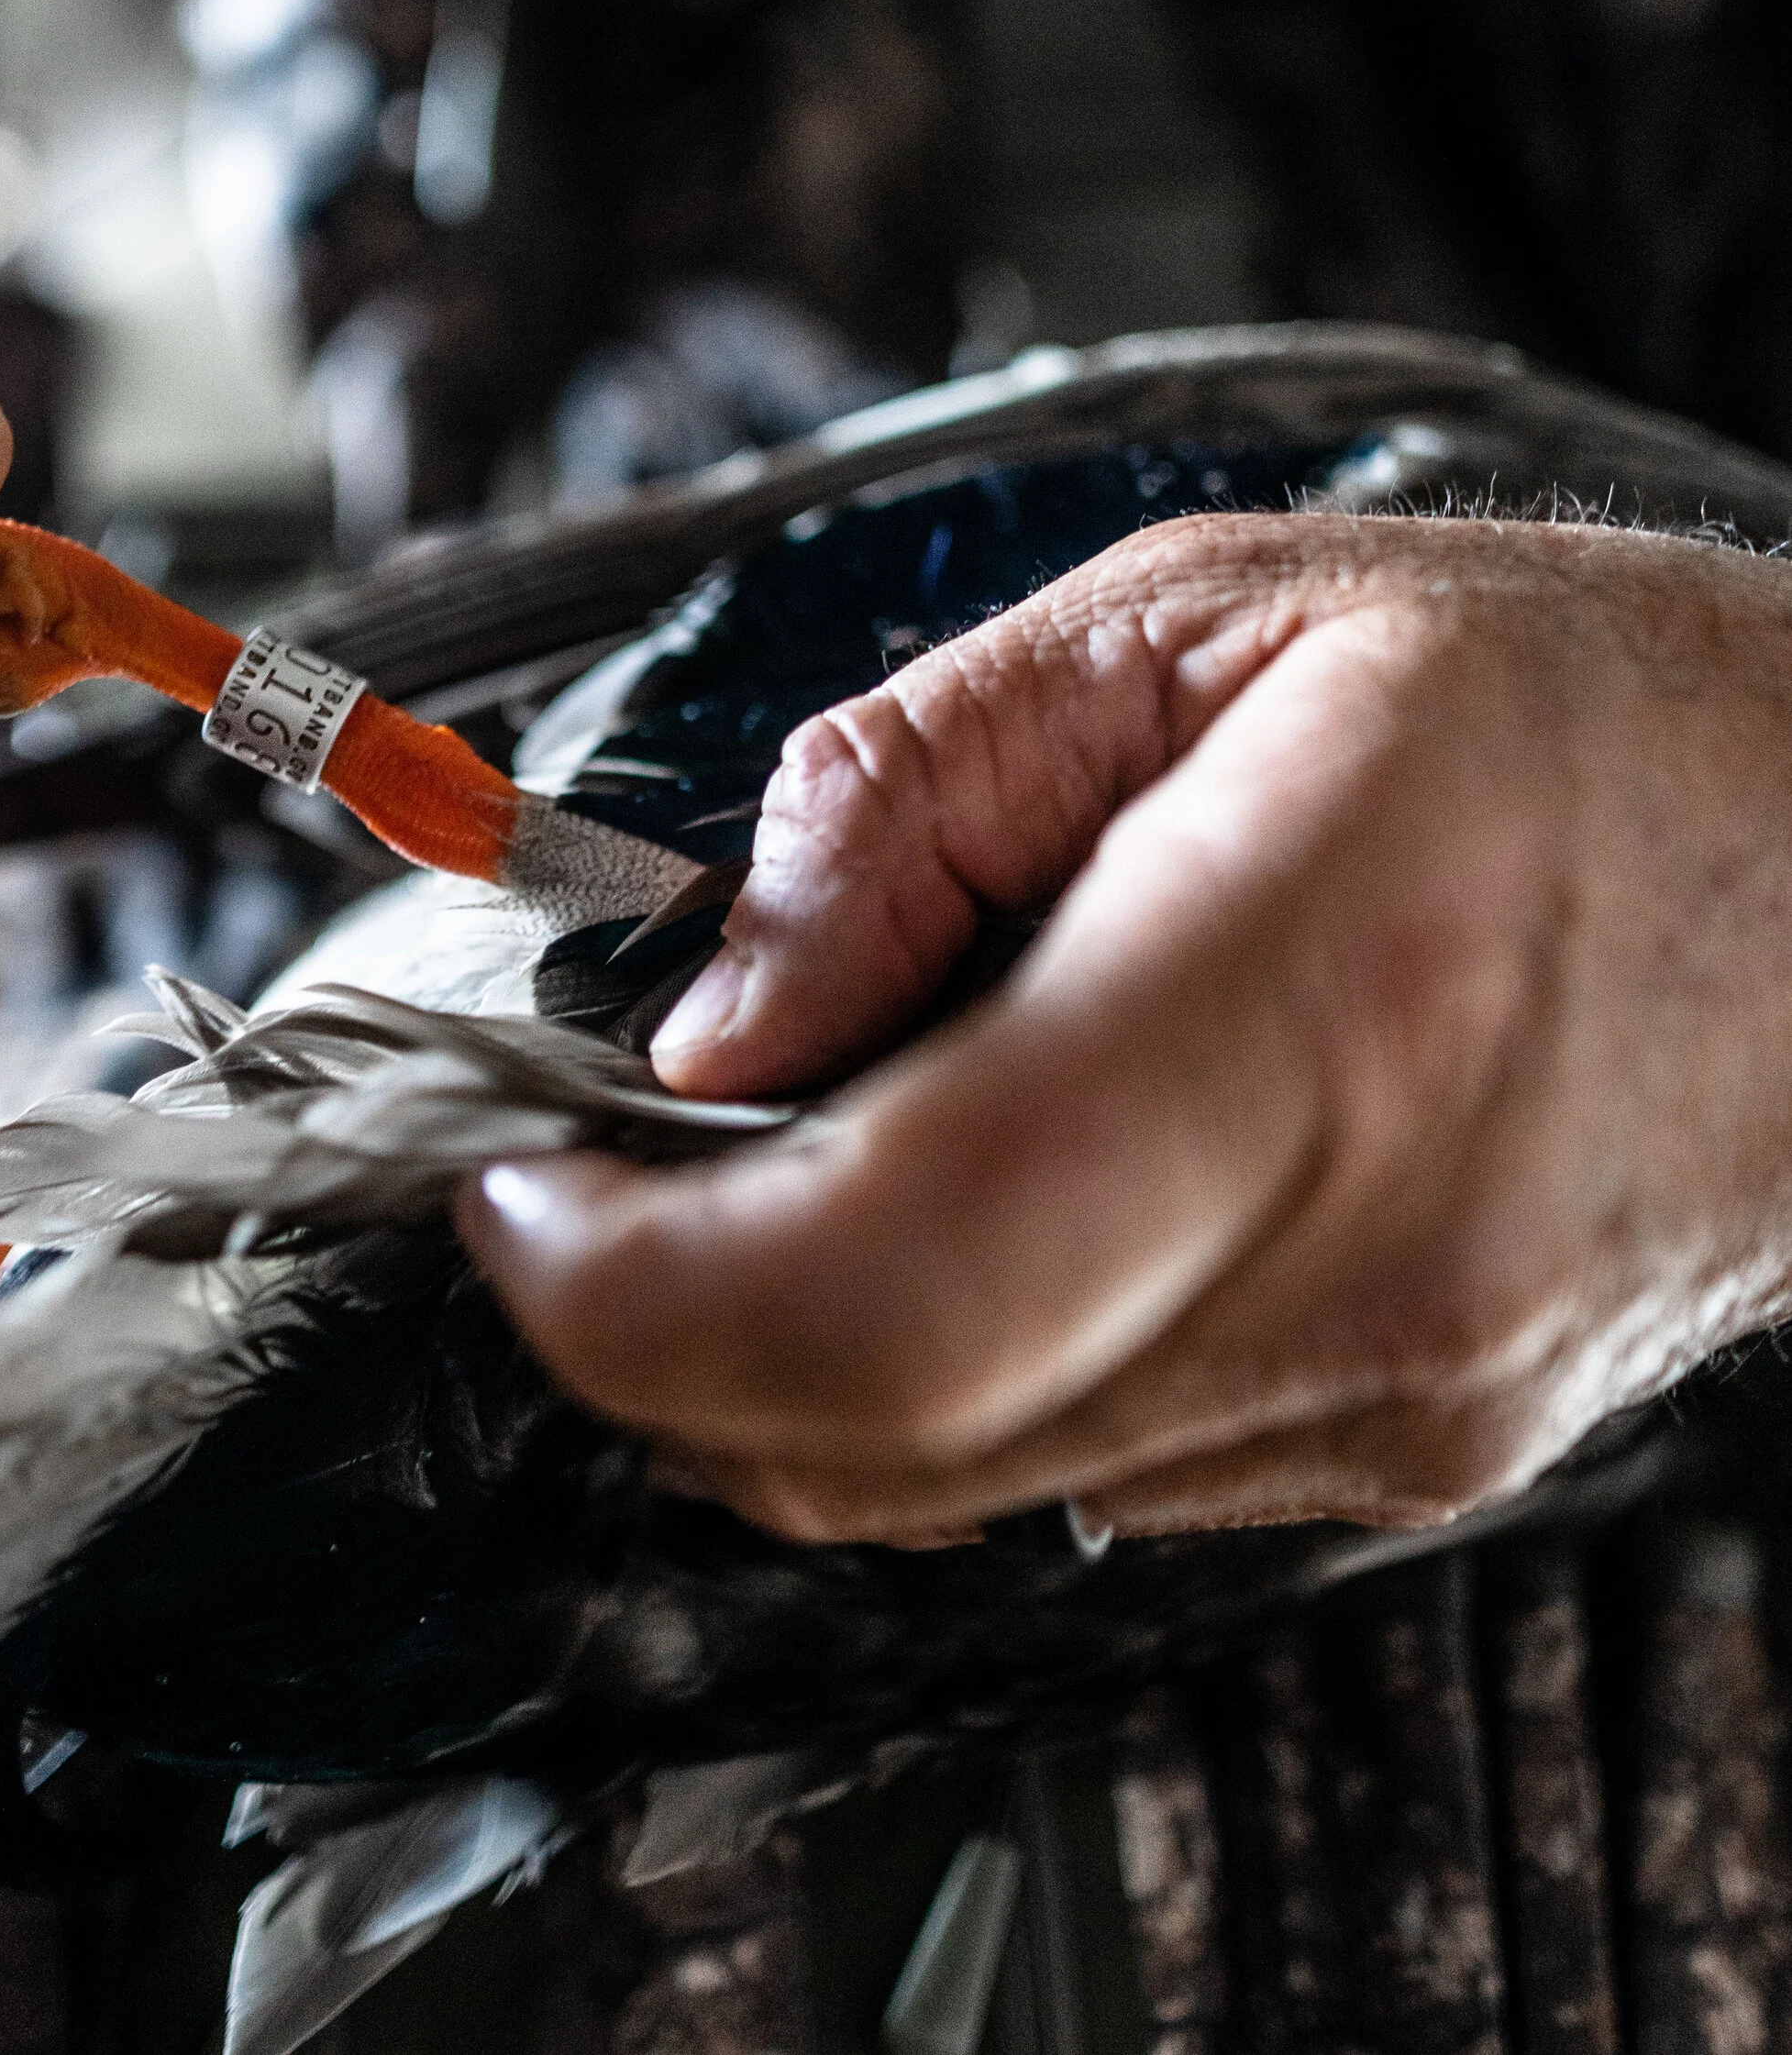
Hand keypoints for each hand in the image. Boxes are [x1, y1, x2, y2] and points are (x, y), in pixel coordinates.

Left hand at [462, 513, 1791, 1546]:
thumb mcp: (1204, 615)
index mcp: (1308, 1004)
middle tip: (593, 1180)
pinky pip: (1082, 1454)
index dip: (634, 1283)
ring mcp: (1395, 1399)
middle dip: (659, 1334)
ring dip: (792, 1343)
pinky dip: (959, 1348)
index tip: (519, 1197)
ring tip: (810, 1140)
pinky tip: (1002, 1180)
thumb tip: (717, 1003)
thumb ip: (912, 793)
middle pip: (878, 1429)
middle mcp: (1362, 1261)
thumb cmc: (1572, 705)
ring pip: (955, 1476)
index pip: (888, 1274)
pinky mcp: (1409, 1454)